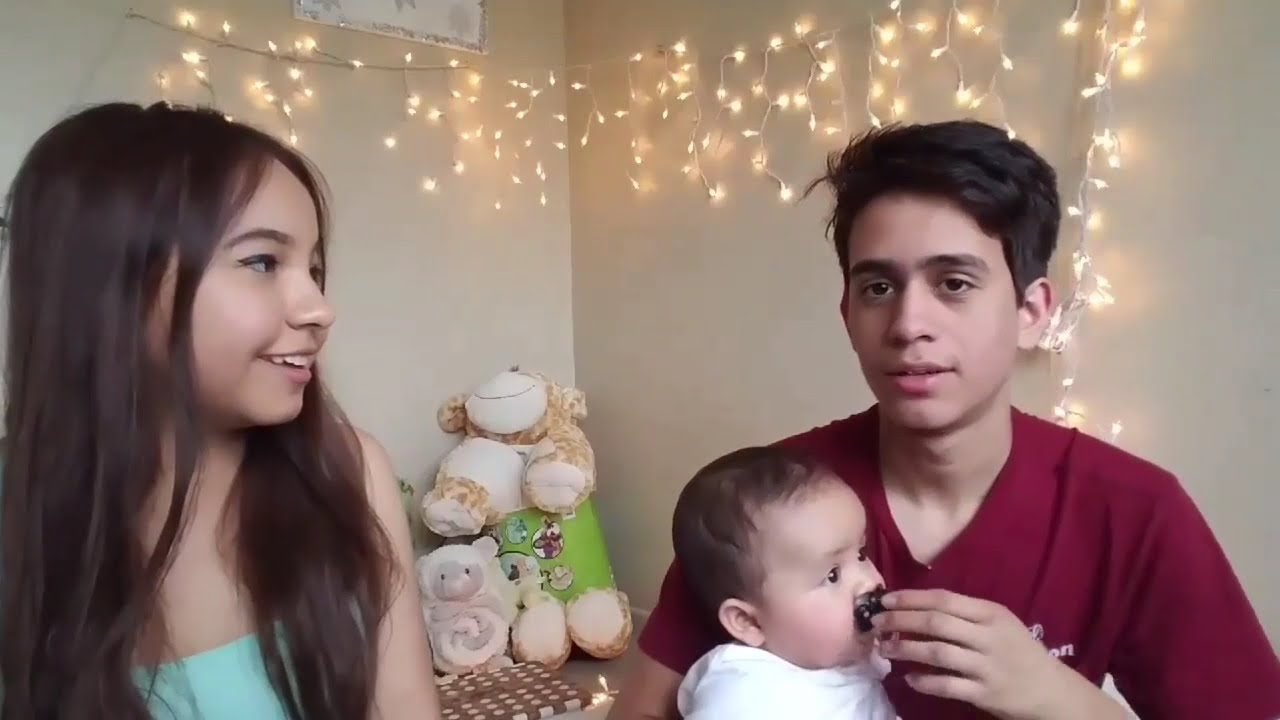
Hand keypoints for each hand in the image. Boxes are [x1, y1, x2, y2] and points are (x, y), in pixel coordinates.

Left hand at [872, 589, 1124, 719]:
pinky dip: (925, 681)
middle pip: (936, 623)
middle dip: (901, 620)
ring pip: (937, 652)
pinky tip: (909, 678)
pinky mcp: (985, 693)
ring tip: (884, 648)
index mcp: (991, 613)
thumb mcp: (998, 623)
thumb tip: (915, 608)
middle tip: (876, 622)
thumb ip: (964, 614)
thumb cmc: (1018, 651)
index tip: (885, 599)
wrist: (1051, 690)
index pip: (943, 599)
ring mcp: (987, 666)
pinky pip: (947, 685)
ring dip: (906, 649)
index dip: (911, 598)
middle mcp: (988, 636)